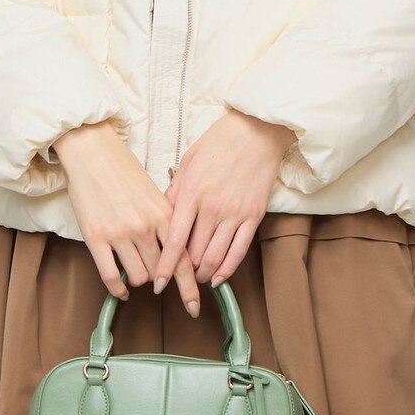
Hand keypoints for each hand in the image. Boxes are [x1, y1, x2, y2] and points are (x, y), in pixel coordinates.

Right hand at [53, 119, 201, 316]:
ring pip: (138, 277)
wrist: (93, 153)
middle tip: (155, 272)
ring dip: (138, 278)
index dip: (189, 287)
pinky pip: (111, 277)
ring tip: (134, 265)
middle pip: (160, 272)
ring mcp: (120, 234)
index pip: (183, 259)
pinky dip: (117, 288)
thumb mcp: (154, 194)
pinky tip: (121, 288)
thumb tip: (175, 252)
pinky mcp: (96, 238)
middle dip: (159, 277)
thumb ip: (166, 221)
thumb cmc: (125, 171)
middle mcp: (144, 227)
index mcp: (164, 214)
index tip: (194, 307)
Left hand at [151, 110, 296, 294]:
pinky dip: (227, 270)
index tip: (157, 284)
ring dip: (203, 274)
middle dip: (183, 272)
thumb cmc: (219, 142)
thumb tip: (163, 216)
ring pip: (216, 258)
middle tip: (177, 277)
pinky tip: (218, 278)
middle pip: (195, 254)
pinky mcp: (254, 216)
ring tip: (196, 278)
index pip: (174, 240)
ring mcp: (235, 213)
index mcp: (192, 192)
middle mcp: (213, 207)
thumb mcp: (188, 161)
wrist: (257, 130)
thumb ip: (175, 191)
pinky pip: (239, 251)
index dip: (165, 267)